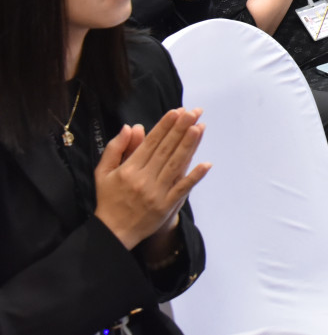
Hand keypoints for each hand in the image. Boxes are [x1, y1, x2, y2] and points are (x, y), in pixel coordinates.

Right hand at [93, 109, 210, 249]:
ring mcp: (156, 193)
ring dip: (188, 146)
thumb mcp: (103, 173)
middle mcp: (143, 179)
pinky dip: (194, 177)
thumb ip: (115, 148)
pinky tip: (206, 164)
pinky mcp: (166, 206)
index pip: (151, 143)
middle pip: (165, 150)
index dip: (165, 126)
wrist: (112, 233)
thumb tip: (131, 127)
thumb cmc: (109, 199)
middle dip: (180, 129)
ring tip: (199, 127)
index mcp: (128, 170)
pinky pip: (182, 189)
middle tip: (193, 112)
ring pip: (175, 165)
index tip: (177, 111)